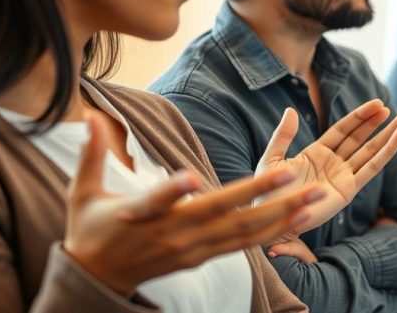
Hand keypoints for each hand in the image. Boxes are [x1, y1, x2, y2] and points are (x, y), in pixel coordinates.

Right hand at [64, 113, 325, 296]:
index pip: (156, 201)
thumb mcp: (82, 193)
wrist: (97, 281)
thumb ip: (91, 155)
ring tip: (314, 196)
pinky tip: (301, 216)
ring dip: (280, 213)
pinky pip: (244, 244)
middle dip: (256, 192)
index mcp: (137, 215)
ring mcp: (191, 248)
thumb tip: (88, 115)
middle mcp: (170, 233)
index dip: (172, 190)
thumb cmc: (90, 230)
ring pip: (241, 231)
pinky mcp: (203, 257)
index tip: (190, 176)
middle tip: (291, 172)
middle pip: (217, 213)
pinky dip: (274, 231)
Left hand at [256, 100, 396, 236]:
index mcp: (318, 153)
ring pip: (373, 149)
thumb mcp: (272, 159)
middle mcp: (335, 163)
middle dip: (384, 121)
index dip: (361, 116)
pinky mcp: (349, 190)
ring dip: (392, 133)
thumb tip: (291, 110)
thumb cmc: (267, 194)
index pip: (344, 130)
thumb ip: (283, 135)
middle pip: (364, 137)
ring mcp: (344, 176)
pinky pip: (372, 167)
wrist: (268, 220)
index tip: (378, 103)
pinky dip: (387, 151)